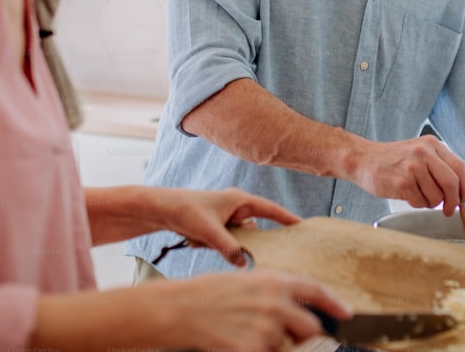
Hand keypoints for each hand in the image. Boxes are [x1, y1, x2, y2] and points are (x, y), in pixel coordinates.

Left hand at [150, 187, 300, 265]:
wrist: (161, 209)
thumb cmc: (185, 211)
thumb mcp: (208, 231)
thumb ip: (228, 247)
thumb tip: (244, 263)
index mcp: (239, 200)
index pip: (271, 210)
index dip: (287, 219)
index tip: (303, 227)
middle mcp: (237, 208)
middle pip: (254, 230)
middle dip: (245, 241)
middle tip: (247, 251)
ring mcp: (228, 219)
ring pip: (238, 239)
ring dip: (222, 244)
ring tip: (200, 238)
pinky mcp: (219, 229)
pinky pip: (226, 243)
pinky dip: (213, 245)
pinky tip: (195, 240)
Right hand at [155, 269, 352, 349]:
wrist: (180, 309)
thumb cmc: (208, 293)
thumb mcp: (245, 281)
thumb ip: (274, 293)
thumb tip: (295, 307)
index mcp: (274, 281)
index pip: (316, 290)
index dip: (335, 303)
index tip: (347, 313)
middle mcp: (275, 303)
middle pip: (310, 327)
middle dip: (301, 334)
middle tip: (281, 334)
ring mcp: (265, 328)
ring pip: (284, 346)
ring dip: (271, 345)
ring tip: (243, 332)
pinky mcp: (252, 348)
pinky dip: (255, 351)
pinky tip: (236, 342)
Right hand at [350, 135, 464, 213]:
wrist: (363, 159)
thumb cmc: (392, 160)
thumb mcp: (419, 153)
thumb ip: (439, 167)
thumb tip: (460, 192)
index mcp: (431, 144)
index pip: (459, 167)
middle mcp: (423, 153)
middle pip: (451, 183)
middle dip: (452, 202)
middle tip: (448, 210)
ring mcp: (412, 167)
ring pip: (436, 196)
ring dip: (430, 203)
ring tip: (418, 195)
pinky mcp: (402, 181)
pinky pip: (420, 202)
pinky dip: (417, 204)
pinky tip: (407, 195)